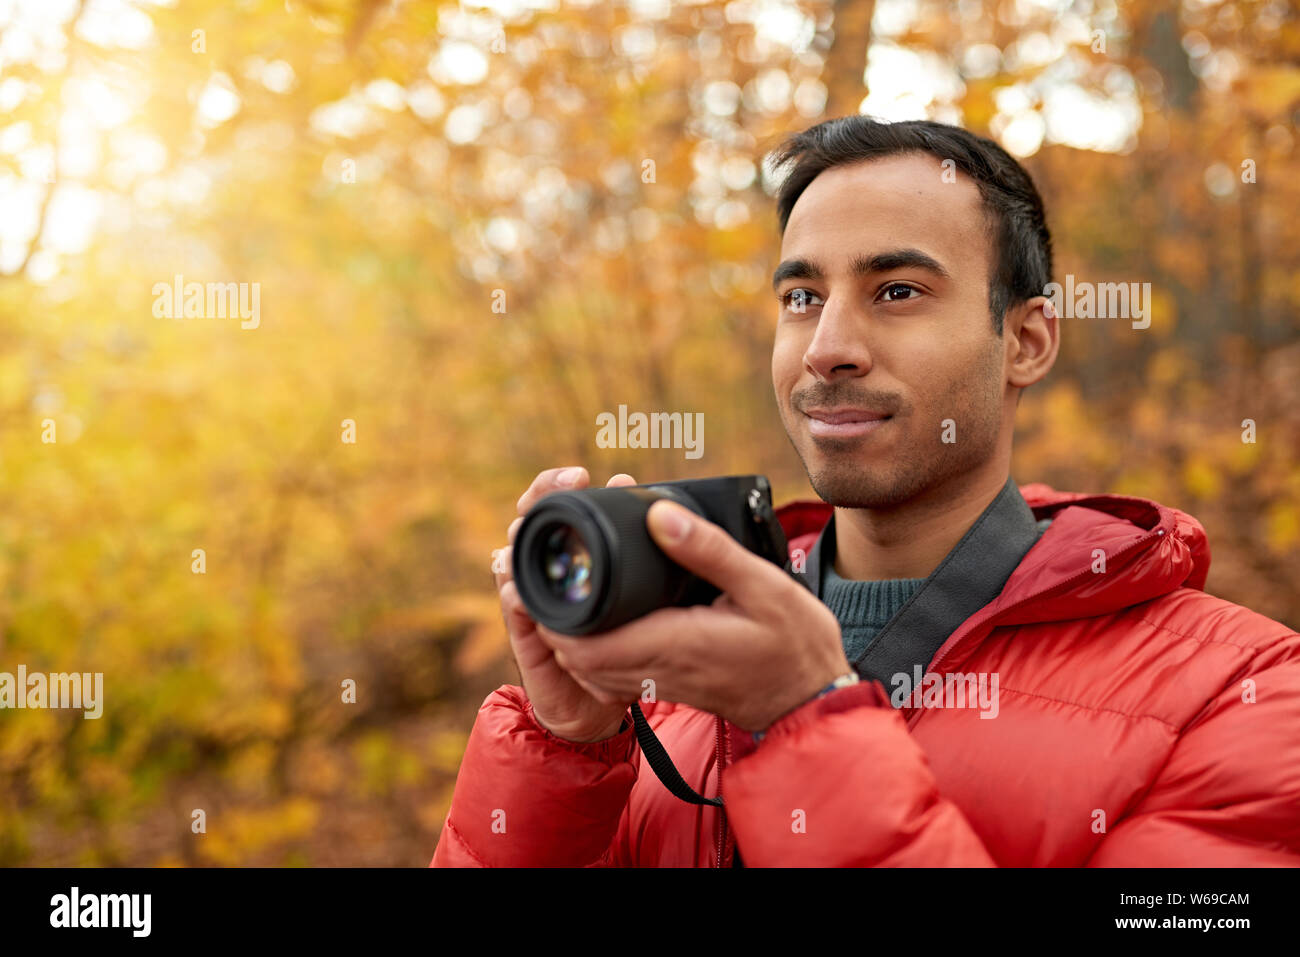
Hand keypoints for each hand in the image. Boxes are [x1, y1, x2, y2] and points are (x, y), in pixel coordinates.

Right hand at [493, 467, 639, 742]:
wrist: (600, 704)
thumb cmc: (625, 643)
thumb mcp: (645, 599)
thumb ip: (650, 561)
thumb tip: (665, 514)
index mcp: (572, 554)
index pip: (556, 505)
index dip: (562, 484)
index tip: (587, 475)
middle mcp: (546, 570)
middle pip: (529, 519)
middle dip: (541, 495)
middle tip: (569, 483)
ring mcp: (531, 599)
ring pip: (514, 554)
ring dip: (523, 537)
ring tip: (535, 522)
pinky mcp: (524, 633)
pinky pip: (514, 606)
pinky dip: (516, 592)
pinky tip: (523, 584)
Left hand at [533, 499, 852, 731]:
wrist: (812, 698)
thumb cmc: (794, 643)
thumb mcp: (762, 584)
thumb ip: (708, 550)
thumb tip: (656, 515)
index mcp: (674, 644)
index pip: (586, 646)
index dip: (553, 619)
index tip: (549, 578)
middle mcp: (658, 669)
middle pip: (577, 659)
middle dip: (553, 623)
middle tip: (550, 575)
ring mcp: (661, 683)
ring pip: (592, 671)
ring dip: (570, 639)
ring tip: (568, 594)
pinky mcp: (669, 687)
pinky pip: (613, 676)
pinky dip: (594, 653)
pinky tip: (601, 621)